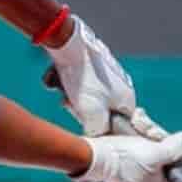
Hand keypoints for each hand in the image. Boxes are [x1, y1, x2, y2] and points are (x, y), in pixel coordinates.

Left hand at [42, 18, 136, 135]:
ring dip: (67, 93)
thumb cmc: (84, 79)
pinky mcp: (85, 63)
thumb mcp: (92, 115)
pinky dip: (62, 80)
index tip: (87, 122)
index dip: (100, 127)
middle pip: (96, 110)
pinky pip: (73, 80)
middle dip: (78, 108)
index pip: (119, 124)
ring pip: (81, 94)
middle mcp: (117, 84)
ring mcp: (101, 73)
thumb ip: (98, 132)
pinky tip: (55, 75)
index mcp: (126, 98)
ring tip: (62, 85)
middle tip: (69, 102)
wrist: (68, 43)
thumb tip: (95, 138)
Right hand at [73, 130, 181, 181]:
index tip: (166, 138)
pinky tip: (134, 125)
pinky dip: (139, 132)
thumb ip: (176, 148)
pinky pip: (142, 142)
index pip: (180, 164)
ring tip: (137, 124)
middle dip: (158, 136)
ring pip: (155, 143)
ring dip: (147, 130)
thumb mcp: (155, 154)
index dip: (176, 147)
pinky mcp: (129, 159)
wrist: (92, 156)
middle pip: (168, 151)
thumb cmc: (123, 159)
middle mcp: (152, 181)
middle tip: (147, 129)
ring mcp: (140, 169)